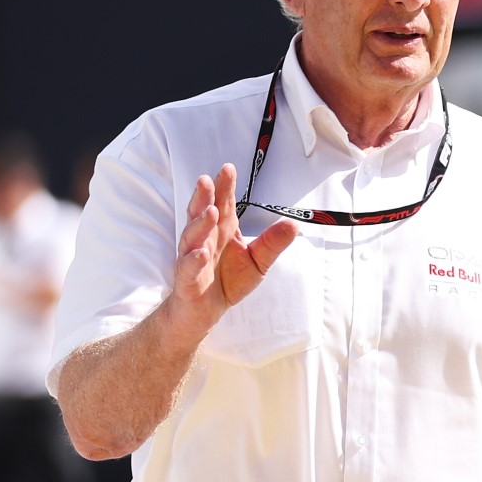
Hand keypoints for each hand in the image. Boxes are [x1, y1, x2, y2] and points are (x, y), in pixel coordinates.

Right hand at [164, 163, 296, 342]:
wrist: (204, 312)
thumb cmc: (228, 282)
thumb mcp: (258, 262)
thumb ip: (272, 243)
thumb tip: (294, 225)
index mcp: (223, 232)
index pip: (223, 205)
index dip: (224, 187)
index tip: (228, 168)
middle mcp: (205, 240)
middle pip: (202, 214)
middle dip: (204, 197)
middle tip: (207, 180)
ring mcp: (193, 259)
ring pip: (193, 238)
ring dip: (200, 224)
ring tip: (211, 212)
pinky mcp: (187, 281)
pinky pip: (188, 269)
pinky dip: (194, 261)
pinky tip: (202, 254)